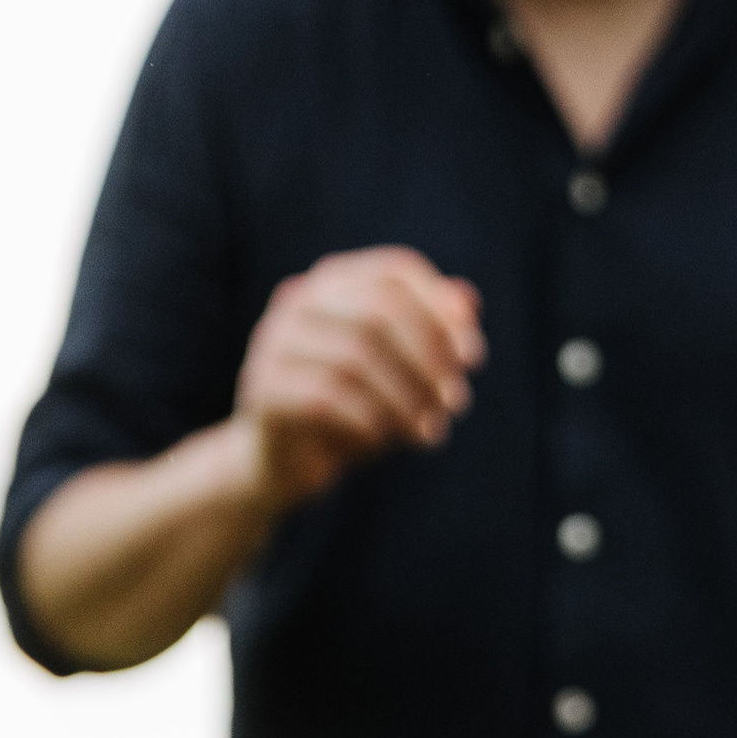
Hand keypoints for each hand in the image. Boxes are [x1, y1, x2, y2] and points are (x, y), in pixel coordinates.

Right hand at [234, 246, 485, 510]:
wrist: (283, 464)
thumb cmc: (349, 412)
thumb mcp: (398, 374)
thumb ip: (430, 335)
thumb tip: (469, 302)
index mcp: (332, 282)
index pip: (394, 273)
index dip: (440, 312)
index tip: (472, 358)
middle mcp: (299, 300)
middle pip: (378, 311)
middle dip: (427, 360)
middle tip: (455, 403)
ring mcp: (275, 342)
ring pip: (355, 359)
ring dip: (405, 400)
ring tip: (430, 433)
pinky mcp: (264, 389)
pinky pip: (326, 399)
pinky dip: (367, 422)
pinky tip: (385, 443)